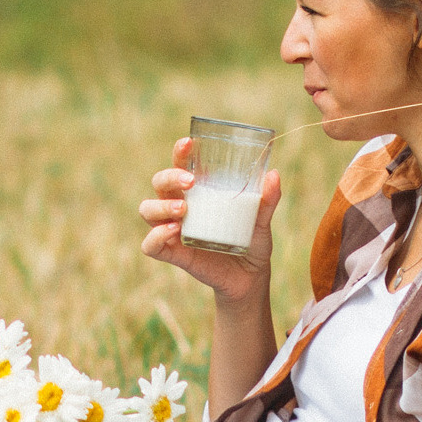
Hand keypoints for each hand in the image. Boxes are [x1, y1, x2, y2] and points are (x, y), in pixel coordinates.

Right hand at [139, 138, 280, 304]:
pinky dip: (155, 237)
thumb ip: (267, 200)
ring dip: (161, 206)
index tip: (188, 144)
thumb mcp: (261, 220)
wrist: (251, 277)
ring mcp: (173, 230)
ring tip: (183, 209)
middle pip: (159, 184)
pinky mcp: (174, 254)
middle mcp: (180, 206)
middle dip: (169, 177)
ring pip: (148, 210)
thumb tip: (274, 175)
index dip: (179, 153)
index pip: (180, 165)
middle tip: (191, 181)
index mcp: (197, 192)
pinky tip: (174, 231)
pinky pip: (150, 245)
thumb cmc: (251, 241)